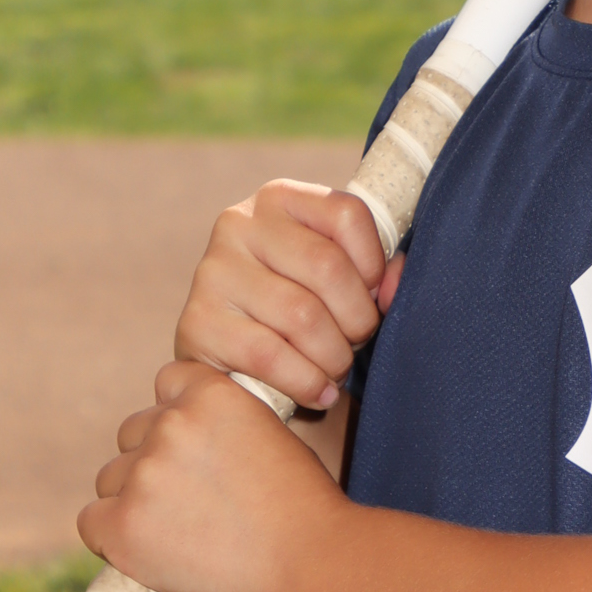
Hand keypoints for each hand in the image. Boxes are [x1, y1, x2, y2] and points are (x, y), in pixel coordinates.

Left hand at [78, 361, 351, 591]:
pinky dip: (115, 538)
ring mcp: (144, 475)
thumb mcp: (274, 435)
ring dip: (136, 500)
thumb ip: (226, 424)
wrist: (312, 567)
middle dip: (156, 463)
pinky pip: (92, 522)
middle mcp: (171, 425)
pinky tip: (153, 551)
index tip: (201, 452)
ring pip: (112, 479)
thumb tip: (191, 441)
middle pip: (133, 434)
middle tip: (196, 504)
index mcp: (211, 394)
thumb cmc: (305, 509)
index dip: (182, 421)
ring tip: (185, 534)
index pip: (168, 385)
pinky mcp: (124, 526)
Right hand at [173, 179, 403, 410]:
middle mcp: (239, 224)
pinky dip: (306, 381)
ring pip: (302, 316)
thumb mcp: (338, 282)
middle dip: (357, 318)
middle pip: (327, 267)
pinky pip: (269, 355)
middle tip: (358, 343)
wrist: (233, 363)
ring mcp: (213, 271)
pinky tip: (319, 392)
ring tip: (336, 369)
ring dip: (334, 356)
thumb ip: (376, 275)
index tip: (374, 296)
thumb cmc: (298, 311)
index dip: (374, 264)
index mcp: (280, 199)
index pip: (347, 214)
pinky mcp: (197, 322)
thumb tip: (394, 282)